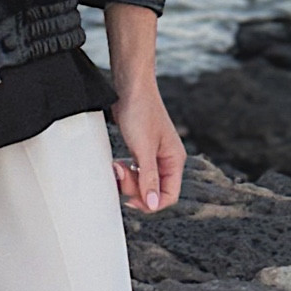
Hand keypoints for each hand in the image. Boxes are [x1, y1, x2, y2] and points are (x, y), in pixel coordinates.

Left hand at [112, 80, 184, 212]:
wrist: (130, 87)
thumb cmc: (141, 111)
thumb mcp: (143, 148)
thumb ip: (149, 178)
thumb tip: (152, 204)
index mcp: (174, 160)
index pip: (169, 195)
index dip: (150, 203)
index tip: (131, 200)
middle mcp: (167, 160)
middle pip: (153, 191)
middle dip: (135, 188)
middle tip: (120, 174)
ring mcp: (154, 155)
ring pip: (142, 182)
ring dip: (128, 180)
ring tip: (116, 166)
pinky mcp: (141, 150)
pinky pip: (135, 171)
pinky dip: (125, 172)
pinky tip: (117, 163)